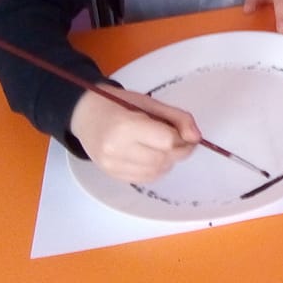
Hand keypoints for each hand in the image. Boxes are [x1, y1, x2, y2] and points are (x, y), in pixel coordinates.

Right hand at [69, 87, 198, 183]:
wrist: (85, 114)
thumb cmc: (118, 103)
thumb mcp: (150, 103)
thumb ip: (177, 118)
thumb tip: (197, 138)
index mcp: (125, 126)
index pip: (167, 141)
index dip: (182, 137)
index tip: (183, 131)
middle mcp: (117, 150)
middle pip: (164, 159)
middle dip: (178, 151)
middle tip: (177, 139)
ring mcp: (112, 166)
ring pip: (157, 172)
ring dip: (168, 161)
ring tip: (161, 145)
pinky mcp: (112, 175)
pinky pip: (145, 179)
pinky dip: (156, 169)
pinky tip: (151, 155)